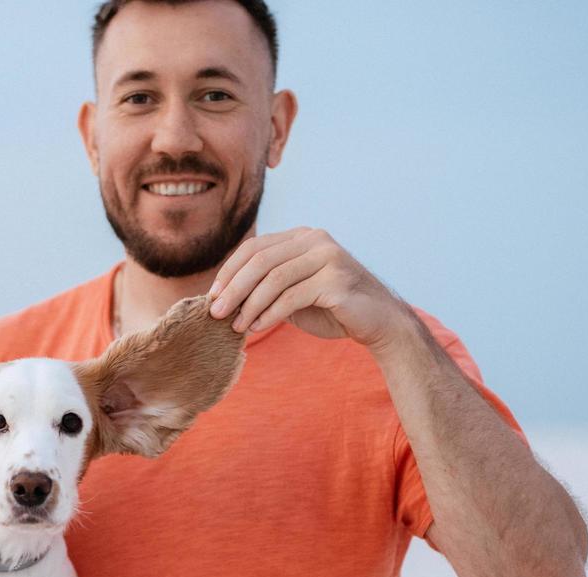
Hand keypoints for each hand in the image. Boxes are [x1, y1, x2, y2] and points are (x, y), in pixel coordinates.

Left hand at [206, 227, 410, 347]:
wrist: (377, 322)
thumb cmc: (331, 309)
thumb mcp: (292, 294)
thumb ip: (265, 288)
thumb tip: (222, 299)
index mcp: (302, 237)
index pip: (255, 248)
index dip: (229, 271)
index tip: (211, 296)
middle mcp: (315, 240)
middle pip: (260, 261)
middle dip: (233, 288)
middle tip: (214, 313)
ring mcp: (328, 257)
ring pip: (274, 279)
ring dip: (249, 305)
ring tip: (235, 326)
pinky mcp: (337, 280)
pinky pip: (292, 297)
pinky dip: (269, 314)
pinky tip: (257, 328)